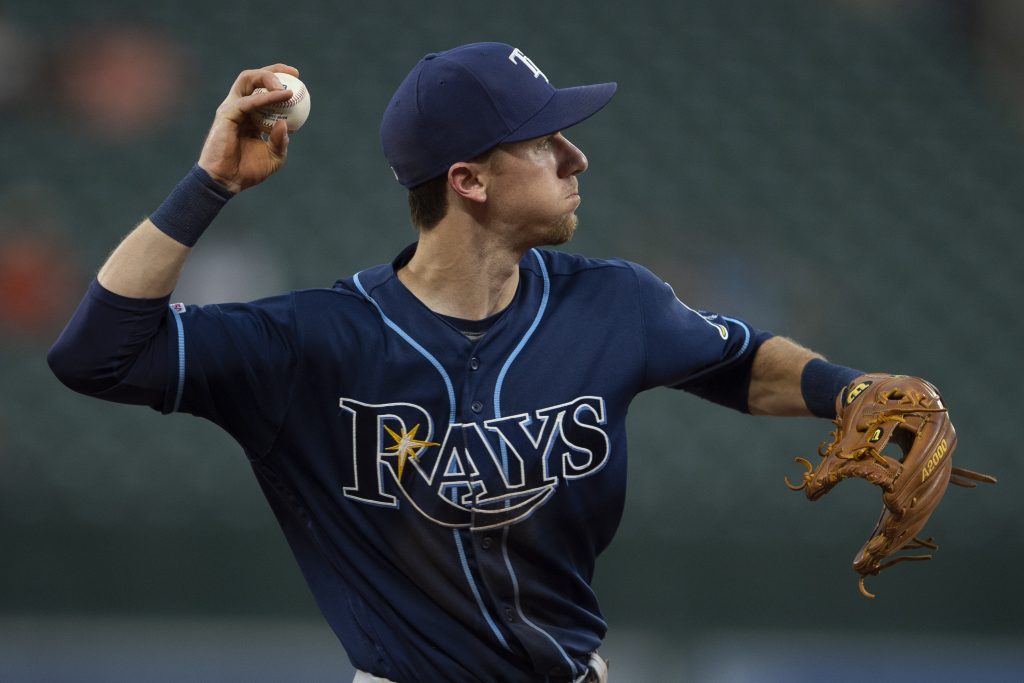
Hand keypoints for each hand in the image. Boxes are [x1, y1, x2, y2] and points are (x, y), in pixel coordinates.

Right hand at [197, 64, 299, 192]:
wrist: (227, 181)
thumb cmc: (247, 171)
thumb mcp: (273, 157)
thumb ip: (281, 141)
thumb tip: (286, 124)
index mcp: (250, 116)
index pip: (262, 90)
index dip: (278, 81)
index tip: (298, 81)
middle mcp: (239, 108)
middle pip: (253, 78)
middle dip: (273, 70)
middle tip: (294, 74)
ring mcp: (231, 108)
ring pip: (247, 80)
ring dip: (268, 77)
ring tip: (286, 85)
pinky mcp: (226, 113)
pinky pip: (249, 100)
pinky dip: (267, 97)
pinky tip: (282, 96)